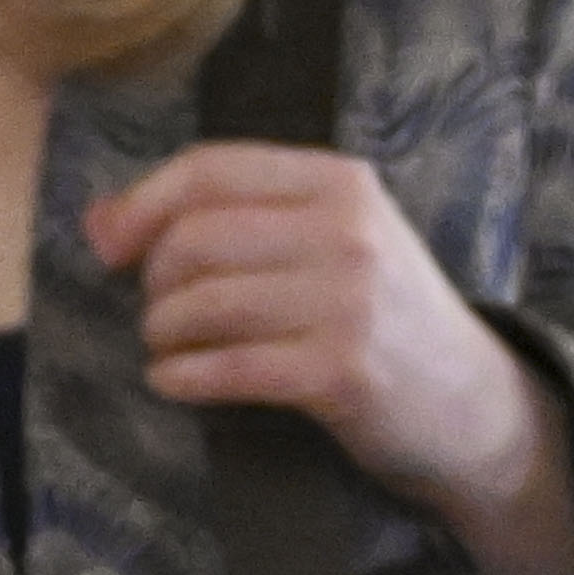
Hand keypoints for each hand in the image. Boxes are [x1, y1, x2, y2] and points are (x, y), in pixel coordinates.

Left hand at [77, 142, 573, 574]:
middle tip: (161, 310)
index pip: (210, 170)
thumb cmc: (382, 315)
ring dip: (163, 332)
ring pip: (202, 303)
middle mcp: (347, 232)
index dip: (141, 204)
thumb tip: (100, 221)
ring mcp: (348, 302)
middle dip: (154, 280)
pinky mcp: (341, 372)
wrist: (474, 404)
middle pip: (194, 238)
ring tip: (171, 346)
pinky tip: (175, 381)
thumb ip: (231, 217)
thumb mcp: (331, 240)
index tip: (108, 243)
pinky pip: (226, 367)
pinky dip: (182, 377)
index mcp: (340, 182)